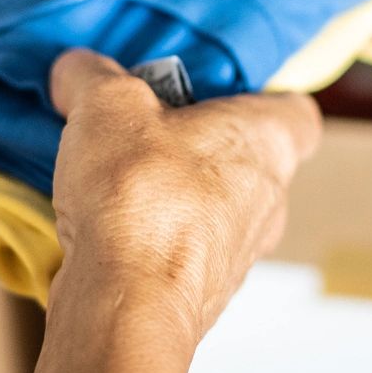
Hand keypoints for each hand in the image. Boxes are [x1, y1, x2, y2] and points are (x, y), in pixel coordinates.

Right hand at [46, 51, 321, 351]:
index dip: (259, 96)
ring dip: (173, 196)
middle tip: (144, 131)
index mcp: (271, 143)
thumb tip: (74, 69)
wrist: (128, 303)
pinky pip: (183, 252)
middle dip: (197, 145)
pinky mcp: (204, 295)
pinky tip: (104, 230)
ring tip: (114, 181)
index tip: (212, 92)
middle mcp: (271, 201)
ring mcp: (241, 255)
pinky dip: (151, 239)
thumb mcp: (106, 106)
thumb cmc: (141, 193)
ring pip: (215, 211)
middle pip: (247, 160)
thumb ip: (91, 76)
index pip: (297, 111)